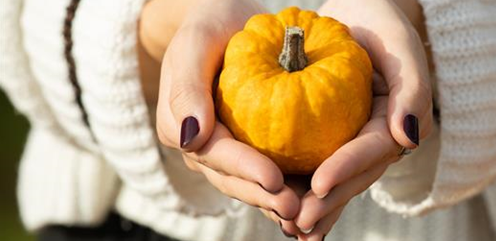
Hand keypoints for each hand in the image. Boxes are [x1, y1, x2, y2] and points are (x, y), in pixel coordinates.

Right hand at [148, 0, 300, 232]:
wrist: (226, 21)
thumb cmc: (208, 26)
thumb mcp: (194, 43)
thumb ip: (186, 88)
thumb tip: (192, 138)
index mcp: (182, 127)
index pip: (214, 154)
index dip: (244, 170)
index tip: (274, 180)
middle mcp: (203, 146)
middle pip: (232, 179)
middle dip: (263, 197)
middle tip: (296, 209)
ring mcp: (226, 150)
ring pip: (250, 183)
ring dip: (276, 201)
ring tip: (308, 215)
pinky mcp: (249, 146)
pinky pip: (267, 170)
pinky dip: (288, 187)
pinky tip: (312, 200)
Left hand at [294, 0, 433, 238]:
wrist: (360, 15)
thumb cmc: (381, 24)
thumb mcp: (399, 46)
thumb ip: (412, 88)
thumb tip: (409, 137)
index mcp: (395, 122)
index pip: (372, 149)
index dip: (347, 168)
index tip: (320, 185)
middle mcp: (375, 139)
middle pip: (353, 176)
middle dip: (327, 203)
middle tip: (297, 222)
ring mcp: (352, 142)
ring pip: (334, 180)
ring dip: (313, 208)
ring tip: (288, 228)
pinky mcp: (331, 139)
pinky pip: (317, 167)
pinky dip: (301, 190)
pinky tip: (281, 211)